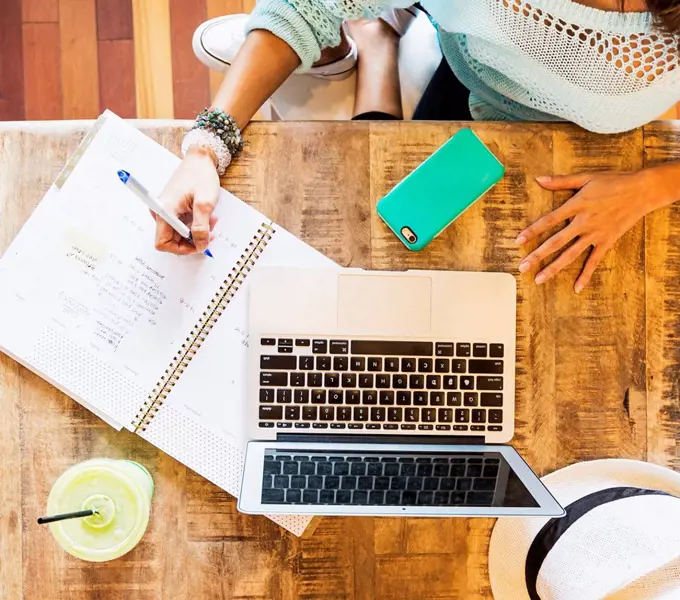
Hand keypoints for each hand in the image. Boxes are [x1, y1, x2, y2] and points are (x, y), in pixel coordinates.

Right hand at [154, 146, 220, 254]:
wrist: (200, 160)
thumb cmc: (201, 176)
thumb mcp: (205, 204)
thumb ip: (201, 227)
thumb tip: (199, 245)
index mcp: (165, 210)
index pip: (163, 242)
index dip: (181, 249)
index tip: (198, 245)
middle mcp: (162, 212)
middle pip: (171, 240)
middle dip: (192, 240)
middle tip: (210, 231)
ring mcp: (166, 211)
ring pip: (179, 234)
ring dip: (196, 232)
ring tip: (210, 220)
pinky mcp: (173, 210)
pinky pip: (182, 226)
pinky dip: (195, 225)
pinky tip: (205, 216)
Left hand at [516, 170, 653, 292]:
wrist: (642, 191)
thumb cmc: (613, 182)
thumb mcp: (586, 177)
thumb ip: (561, 181)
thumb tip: (539, 179)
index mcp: (576, 205)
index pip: (549, 221)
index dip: (532, 231)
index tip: (518, 241)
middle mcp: (583, 223)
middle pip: (556, 242)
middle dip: (537, 256)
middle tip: (522, 268)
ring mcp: (595, 234)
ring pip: (571, 255)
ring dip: (554, 268)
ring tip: (539, 279)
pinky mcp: (607, 241)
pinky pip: (594, 261)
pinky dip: (586, 275)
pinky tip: (576, 288)